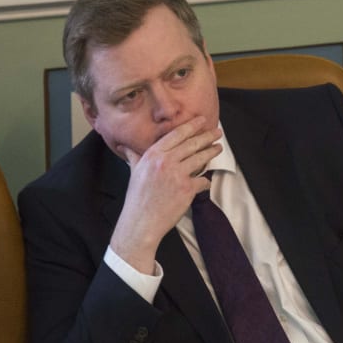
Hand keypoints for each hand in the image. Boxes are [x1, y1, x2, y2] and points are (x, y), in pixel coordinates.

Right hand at [111, 117, 222, 273]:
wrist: (141, 222)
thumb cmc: (136, 198)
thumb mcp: (134, 172)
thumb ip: (134, 157)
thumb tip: (124, 147)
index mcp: (153, 155)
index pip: (176, 135)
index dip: (191, 126)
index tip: (201, 120)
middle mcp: (166, 161)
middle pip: (192, 144)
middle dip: (207, 136)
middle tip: (217, 132)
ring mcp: (177, 175)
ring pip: (200, 159)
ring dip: (211, 152)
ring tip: (218, 148)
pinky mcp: (187, 189)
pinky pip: (202, 181)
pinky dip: (206, 181)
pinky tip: (207, 181)